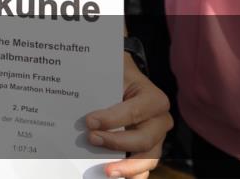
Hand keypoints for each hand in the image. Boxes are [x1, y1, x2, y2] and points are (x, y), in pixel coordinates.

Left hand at [89, 55, 171, 178]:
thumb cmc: (119, 74)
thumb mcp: (114, 70)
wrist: (125, 80)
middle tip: (91, 139)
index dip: (112, 119)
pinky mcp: (148, 149)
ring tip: (107, 171)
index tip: (89, 121)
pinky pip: (144, 166)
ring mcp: (156, 137)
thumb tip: (79, 94)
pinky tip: (117, 175)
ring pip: (148, 158)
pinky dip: (132, 174)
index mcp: (154, 99)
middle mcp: (160, 120)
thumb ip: (103, 81)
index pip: (134, 112)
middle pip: (144, 139)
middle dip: (116, 142)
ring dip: (127, 167)